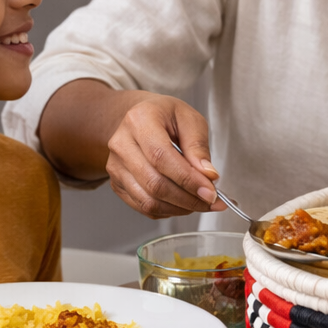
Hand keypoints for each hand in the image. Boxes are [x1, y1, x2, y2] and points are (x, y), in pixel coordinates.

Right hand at [105, 94, 225, 218]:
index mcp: (139, 120)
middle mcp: (121, 144)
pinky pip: (143, 207)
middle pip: (154, 184)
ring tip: (200, 202)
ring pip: (148, 201)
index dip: (188, 179)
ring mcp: (116, 166)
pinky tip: (183, 203)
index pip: (161, 157)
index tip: (210, 192)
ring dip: (179, 208)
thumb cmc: (167, 116)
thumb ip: (199, 147)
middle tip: (211, 201)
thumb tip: (208, 176)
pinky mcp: (117, 183)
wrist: (143, 118)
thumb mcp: (190, 120)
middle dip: (188, 199)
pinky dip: (168, 211)